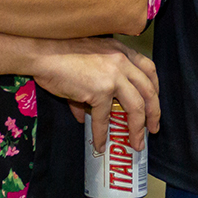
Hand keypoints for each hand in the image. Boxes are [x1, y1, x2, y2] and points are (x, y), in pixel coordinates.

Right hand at [32, 38, 159, 152]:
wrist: (44, 53)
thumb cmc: (60, 55)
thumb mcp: (87, 62)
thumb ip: (93, 86)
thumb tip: (86, 115)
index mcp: (121, 51)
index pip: (149, 69)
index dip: (154, 88)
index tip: (153, 103)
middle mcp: (122, 61)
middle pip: (148, 90)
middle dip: (154, 112)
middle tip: (153, 128)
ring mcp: (113, 76)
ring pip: (135, 106)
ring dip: (138, 128)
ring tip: (136, 143)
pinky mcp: (100, 90)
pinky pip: (104, 118)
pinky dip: (102, 135)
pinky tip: (100, 146)